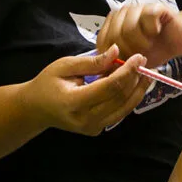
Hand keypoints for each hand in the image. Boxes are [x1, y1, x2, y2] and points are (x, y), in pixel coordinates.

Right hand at [20, 45, 151, 135]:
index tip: (139, 57)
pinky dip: (129, 98)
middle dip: (135, 79)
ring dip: (138, 90)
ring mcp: (92, 128)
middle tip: (144, 62)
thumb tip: (117, 51)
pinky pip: (119, 113)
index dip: (127, 71)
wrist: (35, 109)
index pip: (109, 87)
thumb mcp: (64, 66)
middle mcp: (85, 120)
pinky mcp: (96, 130)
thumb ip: (92, 61)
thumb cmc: (47, 83)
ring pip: (124, 109)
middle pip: (120, 98)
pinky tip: (135, 84)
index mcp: (74, 102)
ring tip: (146, 73)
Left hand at [96, 3, 181, 66]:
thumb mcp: (131, 61)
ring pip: (129, 28)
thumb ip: (116, 62)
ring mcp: (138, 8)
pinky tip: (156, 33)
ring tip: (148, 46)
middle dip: (128, 52)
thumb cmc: (153, 51)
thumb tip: (104, 69)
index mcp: (112, 25)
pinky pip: (147, 18)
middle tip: (140, 56)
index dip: (115, 56)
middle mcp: (122, 13)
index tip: (128, 62)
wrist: (177, 42)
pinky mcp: (154, 7)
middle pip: (115, 36)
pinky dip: (152, 31)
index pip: (103, 41)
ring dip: (141, 43)